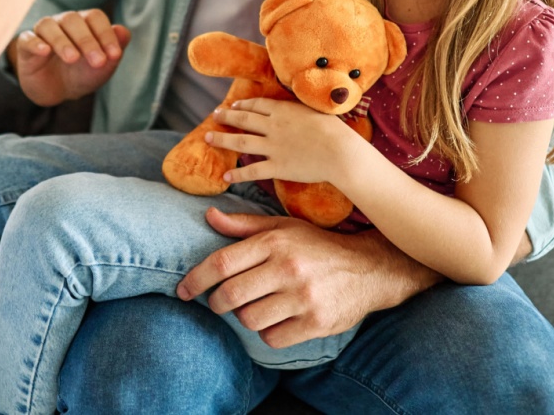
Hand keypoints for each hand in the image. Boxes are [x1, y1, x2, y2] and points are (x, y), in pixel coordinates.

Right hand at [11, 8, 130, 106]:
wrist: (58, 92)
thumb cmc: (83, 73)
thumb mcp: (103, 66)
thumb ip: (115, 48)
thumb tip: (123, 31)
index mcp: (84, 22)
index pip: (95, 17)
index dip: (106, 34)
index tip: (114, 55)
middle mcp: (63, 22)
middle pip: (73, 19)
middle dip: (87, 40)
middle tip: (97, 61)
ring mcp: (43, 33)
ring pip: (49, 26)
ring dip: (62, 41)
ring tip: (72, 58)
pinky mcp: (26, 47)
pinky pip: (27, 39)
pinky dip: (36, 43)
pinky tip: (45, 52)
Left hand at [174, 209, 439, 346]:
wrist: (370, 268)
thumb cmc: (318, 246)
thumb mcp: (284, 227)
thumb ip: (244, 225)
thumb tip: (208, 216)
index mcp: (276, 242)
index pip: (222, 263)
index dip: (195, 279)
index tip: (183, 291)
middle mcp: (288, 268)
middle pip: (230, 296)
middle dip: (216, 303)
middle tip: (218, 302)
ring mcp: (304, 297)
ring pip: (249, 319)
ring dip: (244, 317)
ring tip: (254, 307)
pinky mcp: (317, 323)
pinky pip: (273, 337)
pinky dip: (268, 333)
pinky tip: (276, 321)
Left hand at [207, 97, 361, 185]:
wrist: (340, 152)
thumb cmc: (335, 130)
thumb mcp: (316, 110)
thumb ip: (301, 109)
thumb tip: (296, 106)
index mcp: (284, 110)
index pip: (257, 105)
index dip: (243, 104)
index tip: (233, 105)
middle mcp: (274, 126)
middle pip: (243, 119)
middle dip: (226, 116)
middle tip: (214, 115)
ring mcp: (274, 147)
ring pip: (241, 142)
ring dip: (222, 139)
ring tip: (208, 138)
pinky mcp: (278, 167)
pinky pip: (253, 170)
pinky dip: (238, 173)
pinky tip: (225, 175)